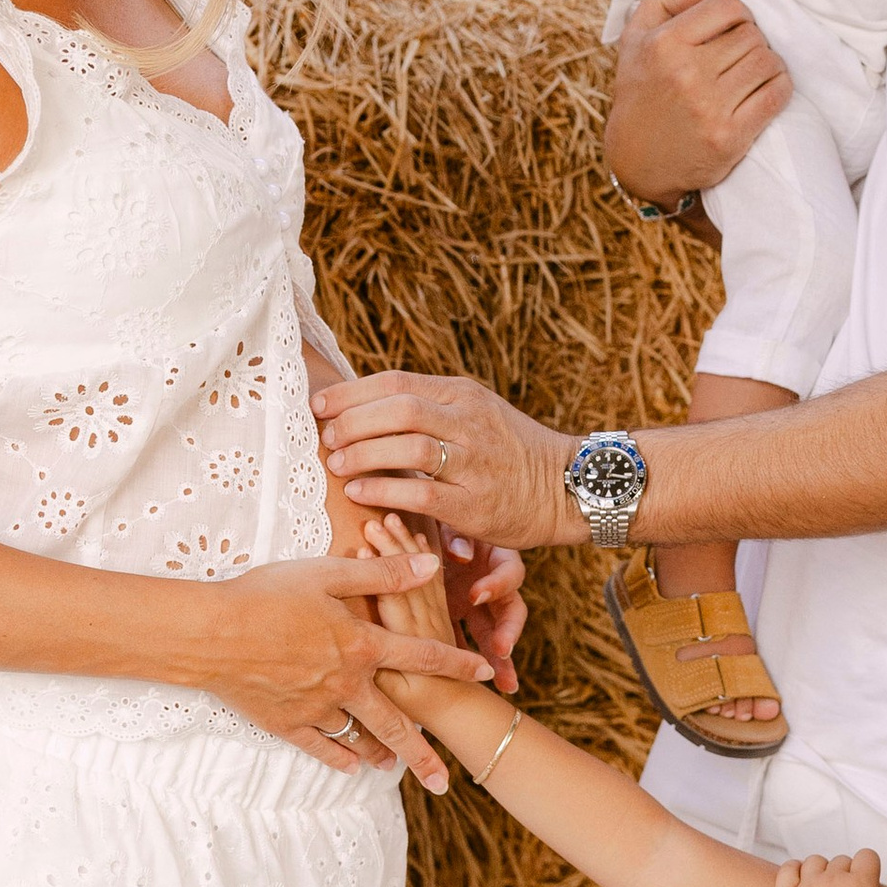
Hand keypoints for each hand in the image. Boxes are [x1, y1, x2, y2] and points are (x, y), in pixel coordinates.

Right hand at [189, 550, 491, 790]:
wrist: (210, 635)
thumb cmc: (265, 595)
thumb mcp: (327, 574)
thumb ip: (382, 573)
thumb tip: (431, 563)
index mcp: (360, 646)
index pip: (421, 656)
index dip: (456, 663)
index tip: (484, 673)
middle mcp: (346, 684)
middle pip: (395, 724)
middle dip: (423, 753)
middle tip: (445, 781)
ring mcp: (316, 708)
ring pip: (358, 738)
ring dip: (380, 755)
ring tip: (397, 769)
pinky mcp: (285, 722)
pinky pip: (319, 746)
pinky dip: (338, 757)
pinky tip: (351, 766)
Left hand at [314, 368, 580, 552]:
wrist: (566, 486)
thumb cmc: (509, 452)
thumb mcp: (475, 412)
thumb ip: (429, 407)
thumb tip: (363, 404)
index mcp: (463, 394)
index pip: (396, 382)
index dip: (351, 392)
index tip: (320, 405)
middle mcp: (469, 422)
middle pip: (398, 408)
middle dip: (353, 421)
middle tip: (326, 436)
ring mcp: (476, 462)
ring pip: (408, 447)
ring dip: (363, 453)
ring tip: (336, 463)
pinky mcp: (475, 504)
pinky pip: (421, 493)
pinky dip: (383, 490)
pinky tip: (359, 491)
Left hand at [445, 533, 525, 689]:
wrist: (420, 533)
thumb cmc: (440, 526)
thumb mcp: (452, 525)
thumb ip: (456, 537)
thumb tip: (460, 554)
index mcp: (495, 560)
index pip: (509, 574)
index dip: (495, 585)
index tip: (475, 595)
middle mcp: (492, 587)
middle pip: (510, 612)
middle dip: (508, 633)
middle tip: (502, 650)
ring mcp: (480, 608)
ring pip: (495, 635)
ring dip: (502, 661)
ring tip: (509, 686)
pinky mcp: (461, 621)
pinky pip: (472, 646)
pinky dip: (478, 666)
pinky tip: (491, 688)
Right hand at [605, 0, 789, 210]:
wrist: (637, 161)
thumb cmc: (641, 93)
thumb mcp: (634, 40)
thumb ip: (661, 0)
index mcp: (664, 44)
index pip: (727, 5)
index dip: (737, 13)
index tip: (732, 28)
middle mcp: (686, 73)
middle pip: (751, 34)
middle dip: (752, 40)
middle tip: (742, 54)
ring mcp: (709, 107)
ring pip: (767, 61)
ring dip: (768, 63)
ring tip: (754, 71)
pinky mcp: (729, 137)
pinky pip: (776, 95)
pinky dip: (780, 86)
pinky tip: (767, 88)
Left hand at [773, 849, 886, 886]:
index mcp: (861, 882)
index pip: (867, 856)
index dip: (868, 867)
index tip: (866, 881)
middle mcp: (834, 878)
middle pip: (841, 860)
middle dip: (845, 873)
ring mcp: (807, 885)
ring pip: (814, 862)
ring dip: (819, 871)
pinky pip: (789, 869)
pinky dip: (794, 871)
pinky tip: (798, 883)